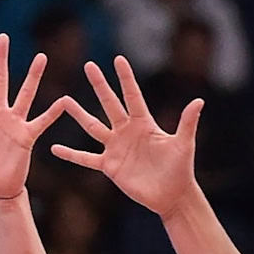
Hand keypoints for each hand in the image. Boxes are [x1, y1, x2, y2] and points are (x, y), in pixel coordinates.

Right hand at [52, 56, 203, 216]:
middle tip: (89, 65)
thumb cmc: (181, 168)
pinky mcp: (109, 166)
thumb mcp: (184, 143)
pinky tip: (55, 148)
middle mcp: (127, 131)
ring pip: (93, 127)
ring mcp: (116, 147)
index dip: (125, 78)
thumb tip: (198, 100)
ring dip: (79, 114)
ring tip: (64, 100)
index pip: (132, 95)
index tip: (117, 59)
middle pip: (110, 104)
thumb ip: (187, 122)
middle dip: (99, 85)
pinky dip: (71, 154)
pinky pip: (86, 158)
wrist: (172, 194)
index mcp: (144, 123)